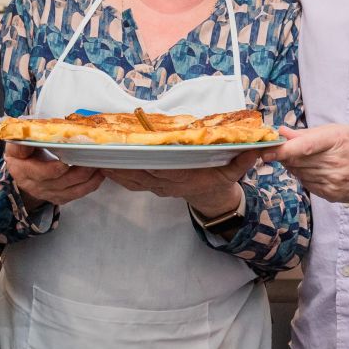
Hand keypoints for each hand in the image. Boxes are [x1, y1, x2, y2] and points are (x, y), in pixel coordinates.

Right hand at [4, 141, 105, 209]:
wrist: (20, 170)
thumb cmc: (21, 153)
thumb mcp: (16, 143)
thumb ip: (23, 139)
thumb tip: (32, 133)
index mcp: (23, 171)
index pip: (42, 173)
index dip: (56, 168)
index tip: (69, 157)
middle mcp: (36, 186)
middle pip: (62, 182)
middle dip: (80, 171)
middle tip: (94, 158)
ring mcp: (48, 194)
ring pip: (73, 191)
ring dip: (89, 179)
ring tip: (100, 165)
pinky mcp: (59, 198)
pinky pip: (77, 194)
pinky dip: (91, 185)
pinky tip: (99, 175)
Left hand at [102, 150, 260, 219]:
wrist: (211, 198)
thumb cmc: (219, 179)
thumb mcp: (234, 172)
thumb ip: (242, 161)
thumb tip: (254, 151)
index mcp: (184, 177)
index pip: (165, 170)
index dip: (150, 163)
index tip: (136, 153)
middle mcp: (166, 183)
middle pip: (141, 174)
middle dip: (123, 164)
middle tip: (104, 150)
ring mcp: (156, 186)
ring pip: (131, 179)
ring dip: (113, 170)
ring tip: (94, 158)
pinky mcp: (149, 186)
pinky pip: (129, 182)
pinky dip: (114, 175)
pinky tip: (100, 165)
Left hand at [271, 125, 348, 204]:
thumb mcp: (339, 131)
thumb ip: (307, 134)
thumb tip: (282, 133)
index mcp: (336, 141)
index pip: (301, 147)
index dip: (280, 150)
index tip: (265, 150)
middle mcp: (334, 163)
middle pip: (296, 161)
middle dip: (286, 155)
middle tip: (284, 148)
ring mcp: (333, 182)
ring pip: (299, 174)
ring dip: (296, 166)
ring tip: (309, 158)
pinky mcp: (332, 195)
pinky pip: (308, 184)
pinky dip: (306, 176)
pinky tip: (317, 170)